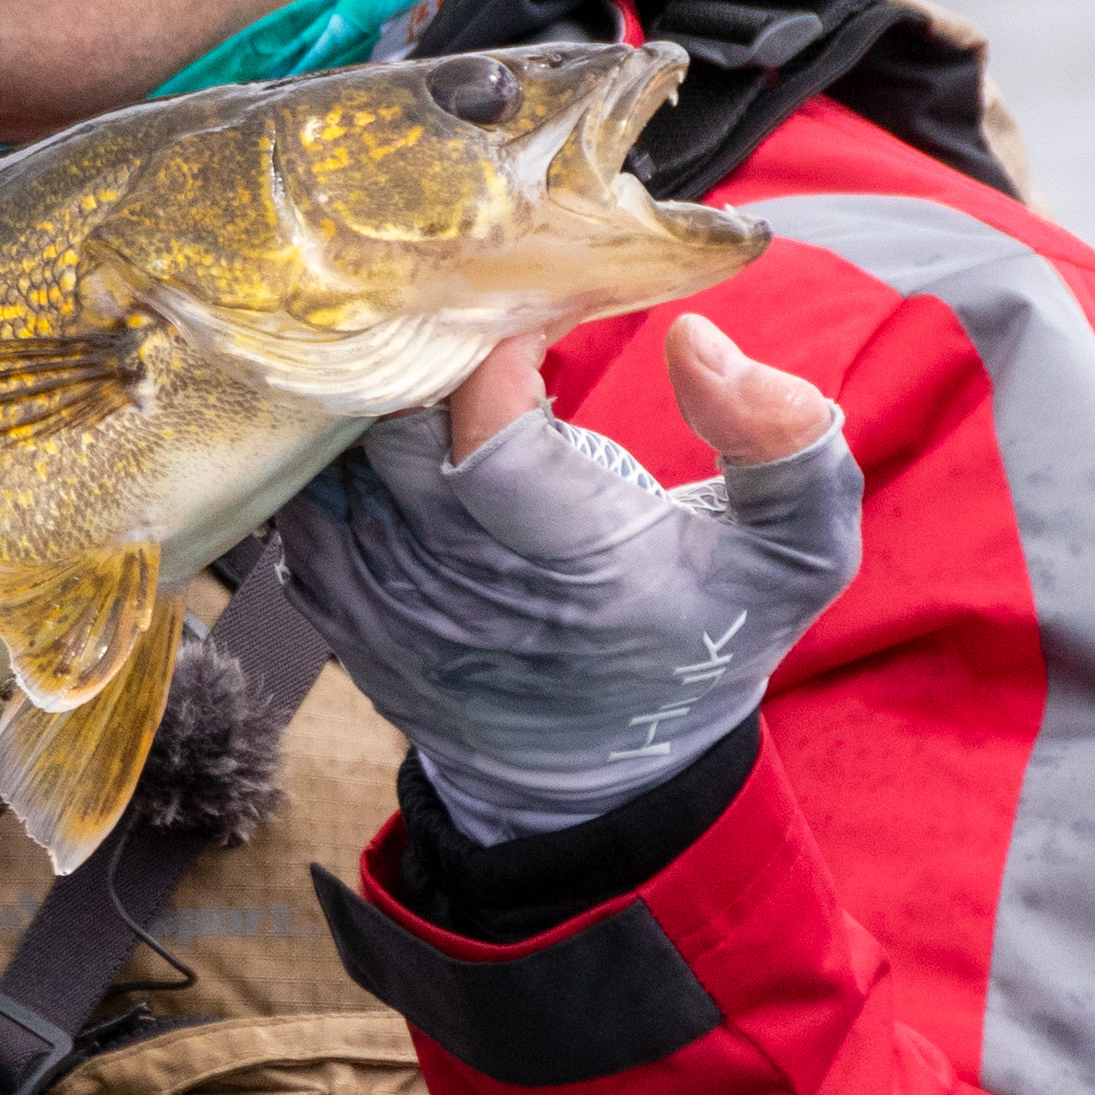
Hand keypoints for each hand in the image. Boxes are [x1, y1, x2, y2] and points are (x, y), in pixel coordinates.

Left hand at [265, 317, 863, 849]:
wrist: (603, 777)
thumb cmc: (700, 640)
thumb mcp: (793, 559)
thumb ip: (787, 445)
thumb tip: (697, 340)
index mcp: (586, 567)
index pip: (493, 438)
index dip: (497, 354)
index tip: (530, 316)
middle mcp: (470, 590)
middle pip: (392, 433)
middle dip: (425, 355)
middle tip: (466, 317)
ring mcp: (390, 604)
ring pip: (332, 461)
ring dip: (371, 397)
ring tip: (426, 365)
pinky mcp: (343, 610)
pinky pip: (301, 502)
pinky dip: (331, 452)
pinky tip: (385, 426)